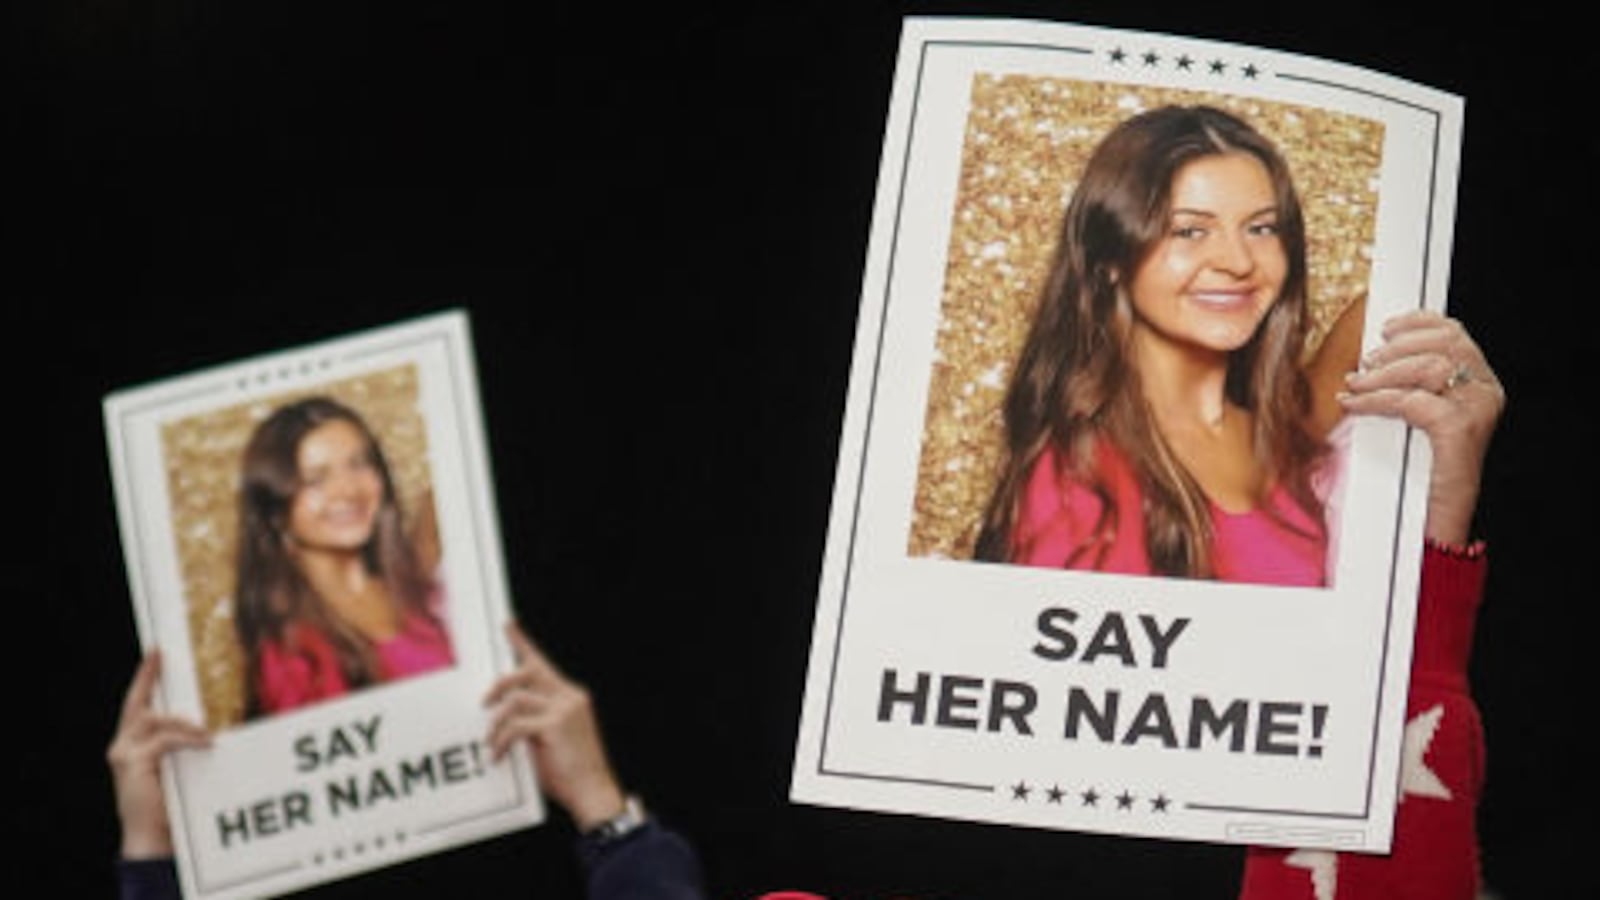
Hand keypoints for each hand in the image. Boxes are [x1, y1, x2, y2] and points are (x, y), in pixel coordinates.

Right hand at [107, 651, 211, 858]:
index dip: (144, 678)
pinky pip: (166, 740)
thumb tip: (206, 727)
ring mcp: (124, 754)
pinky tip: (205, 744)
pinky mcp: (133, 763)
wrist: (150, 837)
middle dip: (147, 677)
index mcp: (131, 746)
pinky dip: (188, 739)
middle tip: (160, 654)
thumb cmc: (166, 806)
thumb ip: (178, 746)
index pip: (136, 706)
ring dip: (185, 724)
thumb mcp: (173, 768)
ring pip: (155, 721)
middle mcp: (122, 746)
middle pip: (137, 705)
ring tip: (206, 736)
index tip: (156, 653)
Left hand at [484, 624, 627, 830]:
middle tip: (484, 704)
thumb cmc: (572, 771)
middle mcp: (570, 696)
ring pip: (516, 700)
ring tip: (491, 742)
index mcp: (571, 697)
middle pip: (526, 672)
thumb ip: (533, 721)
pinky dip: (501, 741)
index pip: (542, 663)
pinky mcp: (555, 725)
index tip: (507, 626)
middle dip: (499, 685)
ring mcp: (564, 709)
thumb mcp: (550, 740)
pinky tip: (499, 756)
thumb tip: (505, 715)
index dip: (522, 643)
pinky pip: (515, 726)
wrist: (593, 792)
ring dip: (497, 723)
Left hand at [1339, 310, 1505, 544]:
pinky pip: (1413, 401)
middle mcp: (1486, 393)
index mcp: (1480, 385)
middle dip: (1398, 347)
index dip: (1419, 323)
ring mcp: (1477, 411)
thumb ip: (1408, 388)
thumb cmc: (1418, 475)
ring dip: (1383, 372)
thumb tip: (1367, 361)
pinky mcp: (1460, 431)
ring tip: (1355, 383)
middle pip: (1445, 343)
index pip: (1456, 334)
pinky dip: (1377, 399)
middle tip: (1365, 363)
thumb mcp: (1414, 422)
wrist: (1433, 525)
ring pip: (1429, 367)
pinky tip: (1355, 403)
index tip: (1386, 326)